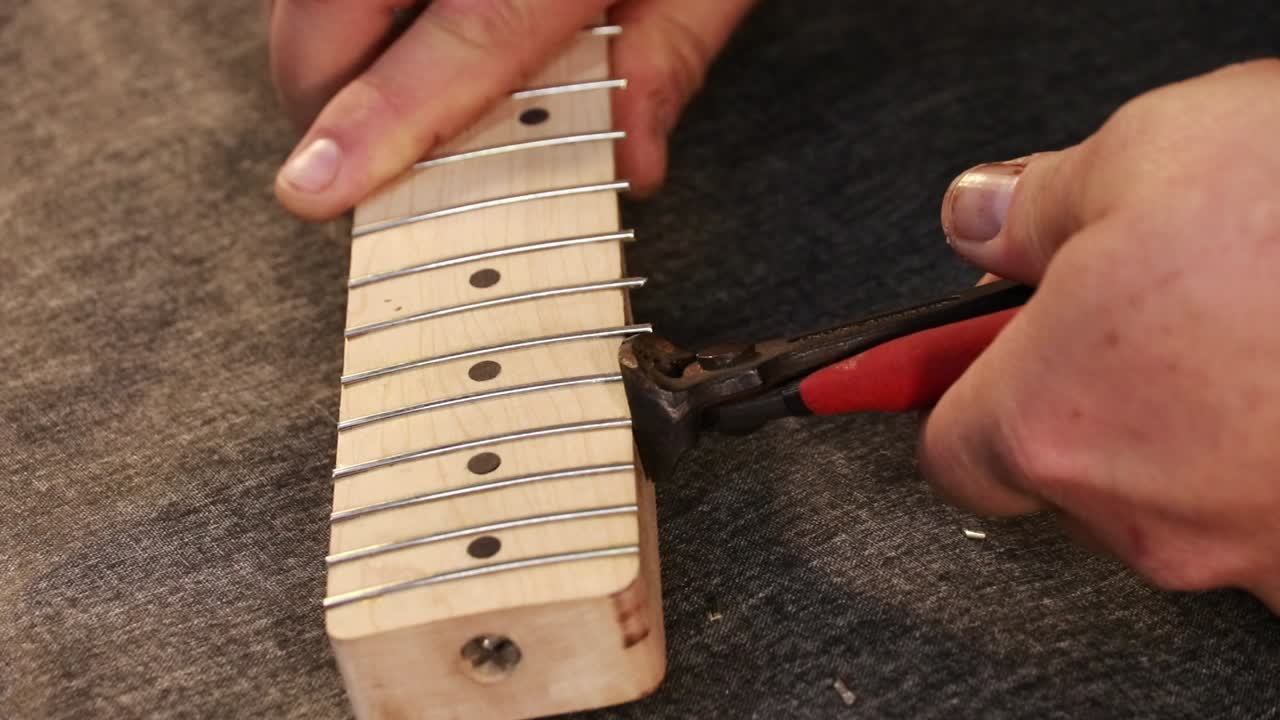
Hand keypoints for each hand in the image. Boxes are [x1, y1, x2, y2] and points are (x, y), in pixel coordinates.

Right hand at [268, 0, 753, 219]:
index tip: (316, 187)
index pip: (466, 33)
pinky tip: (402, 9)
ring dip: (328, 37)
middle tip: (363, 151)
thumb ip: (671, 51)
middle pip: (338, 0)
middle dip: (325, 93)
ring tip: (389, 71)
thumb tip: (631, 159)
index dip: (383, 118)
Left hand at [924, 59, 1279, 610]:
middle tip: (1148, 304)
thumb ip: (1036, 203)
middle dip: (1088, 389)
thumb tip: (979, 219)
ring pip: (1170, 490)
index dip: (963, 388)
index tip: (972, 355)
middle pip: (1065, 466)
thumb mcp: (1152, 153)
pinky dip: (1263, 453)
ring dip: (1186, 421)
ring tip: (1248, 326)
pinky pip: (1258, 506)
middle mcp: (1138, 511)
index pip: (953, 445)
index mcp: (1051, 419)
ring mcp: (1241, 552)